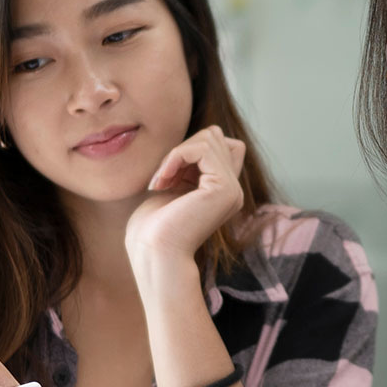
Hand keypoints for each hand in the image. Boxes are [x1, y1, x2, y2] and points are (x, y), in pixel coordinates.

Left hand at [125, 126, 246, 270]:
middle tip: (163, 178)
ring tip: (161, 181)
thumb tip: (209, 133)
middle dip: (182, 149)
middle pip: (215, 137)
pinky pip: (202, 148)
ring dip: (176, 153)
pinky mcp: (224, 189)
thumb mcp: (174, 186)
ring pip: (209, 138)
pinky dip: (175, 157)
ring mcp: (232, 190)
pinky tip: (161, 182)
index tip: (168, 176)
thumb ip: (191, 164)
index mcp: (223, 192)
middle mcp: (233, 191)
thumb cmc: (153, 227)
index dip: (192, 150)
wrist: (153, 253)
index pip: (221, 144)